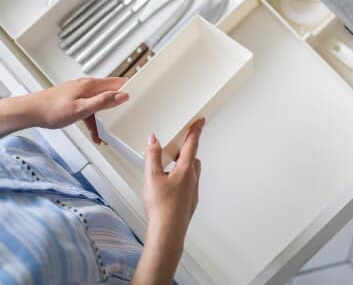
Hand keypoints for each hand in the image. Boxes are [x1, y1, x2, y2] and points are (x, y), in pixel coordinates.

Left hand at [26, 77, 128, 143]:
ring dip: (106, 117)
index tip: (142, 94)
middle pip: (110, 92)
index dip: (130, 87)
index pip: (118, 82)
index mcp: (91, 85)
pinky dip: (94, 121)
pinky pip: (90, 109)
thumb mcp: (81, 109)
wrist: (29, 112)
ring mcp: (80, 92)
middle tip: (130, 113)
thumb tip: (122, 95)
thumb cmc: (51, 110)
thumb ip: (103, 102)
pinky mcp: (74, 99)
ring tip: (109, 132)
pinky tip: (94, 134)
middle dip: (120, 103)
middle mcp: (87, 86)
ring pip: (100, 103)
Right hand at [142, 118, 203, 244]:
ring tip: (172, 165)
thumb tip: (154, 140)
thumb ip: (153, 156)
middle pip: (193, 158)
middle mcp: (193, 178)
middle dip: (188, 149)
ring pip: (193, 172)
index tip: (200, 121)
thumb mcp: (152, 177)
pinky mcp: (191, 201)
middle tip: (180, 143)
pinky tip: (172, 186)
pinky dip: (183, 179)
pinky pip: (190, 185)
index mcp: (185, 169)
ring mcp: (193, 191)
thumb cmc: (161, 207)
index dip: (196, 130)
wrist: (168, 231)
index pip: (192, 144)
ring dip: (185, 165)